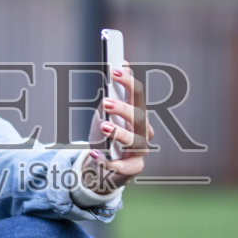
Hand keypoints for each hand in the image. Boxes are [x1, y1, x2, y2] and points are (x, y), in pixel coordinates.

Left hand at [84, 65, 153, 193]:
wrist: (106, 167)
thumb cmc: (106, 138)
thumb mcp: (104, 116)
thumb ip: (110, 98)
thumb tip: (117, 69)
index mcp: (137, 113)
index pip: (137, 94)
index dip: (128, 82)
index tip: (114, 71)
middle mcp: (143, 130)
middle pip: (139, 116)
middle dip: (123, 109)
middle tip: (106, 102)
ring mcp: (140, 150)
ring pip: (135, 141)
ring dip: (119, 133)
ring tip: (104, 127)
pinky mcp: (134, 168)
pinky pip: (122, 166)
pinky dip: (107, 160)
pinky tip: (95, 154)